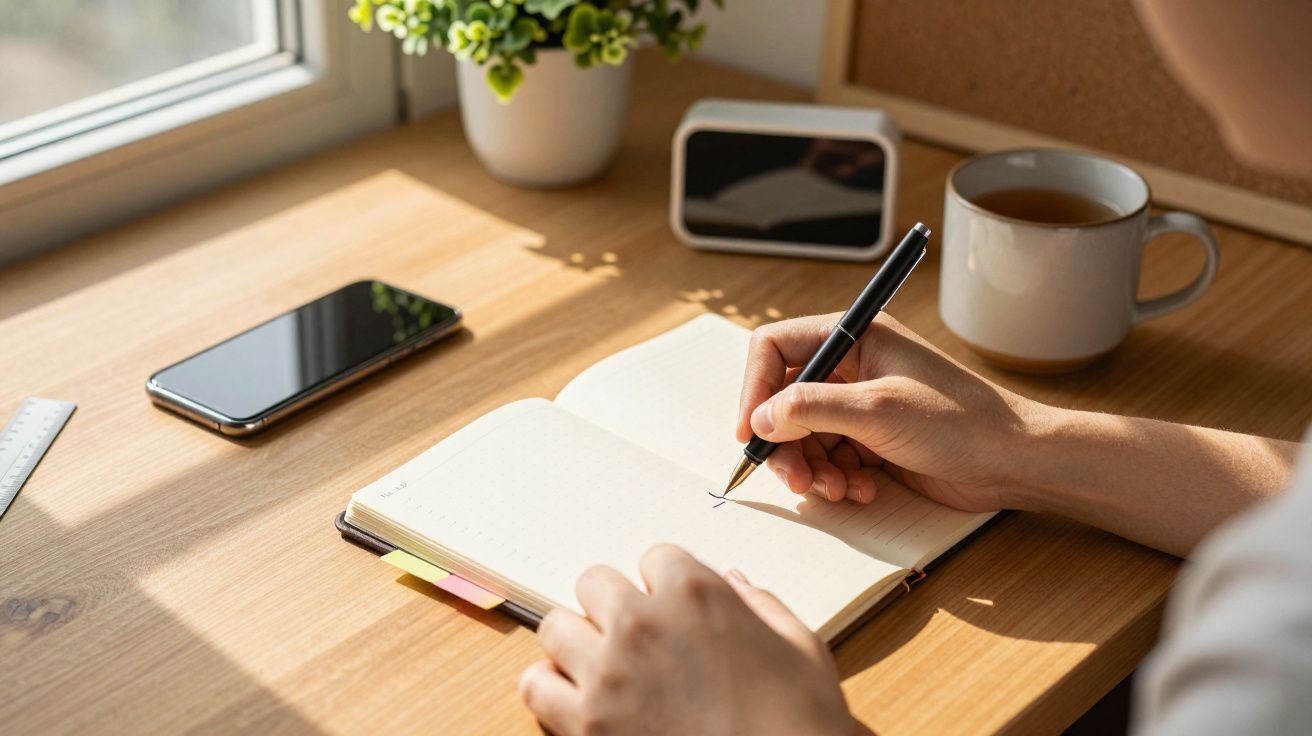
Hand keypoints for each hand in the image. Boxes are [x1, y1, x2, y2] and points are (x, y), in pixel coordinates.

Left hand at [518, 545, 861, 735]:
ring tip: (601, 664)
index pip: (656, 557)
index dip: (666, 585)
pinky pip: (535, 685)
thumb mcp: (802, 649)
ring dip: (577, 641)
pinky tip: (576, 697)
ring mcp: (608, 671)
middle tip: (634, 636)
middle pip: (594, 582)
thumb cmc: (801, 721)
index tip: (675, 609)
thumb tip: (736, 584)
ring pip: (555, 626)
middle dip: (612, 605)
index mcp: (696, 593)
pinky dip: (550, 687)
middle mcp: (643, 621)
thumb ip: (762, 607)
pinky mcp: (586, 722)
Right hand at [736, 313, 1041, 510]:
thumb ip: (811, 408)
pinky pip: (829, 458)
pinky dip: (835, 479)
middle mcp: (853, 366)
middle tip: (795, 477)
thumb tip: (761, 418)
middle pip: (784, 399)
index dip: (756, 387)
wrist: (1015, 461)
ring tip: (836, 490)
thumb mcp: (878, 410)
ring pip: (803, 435)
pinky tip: (861, 491)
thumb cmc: (960, 422)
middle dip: (785, 442)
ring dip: (811, 468)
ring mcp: (862, 405)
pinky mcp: (872, 440)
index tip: (750, 430)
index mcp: (855, 337)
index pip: (776, 348)